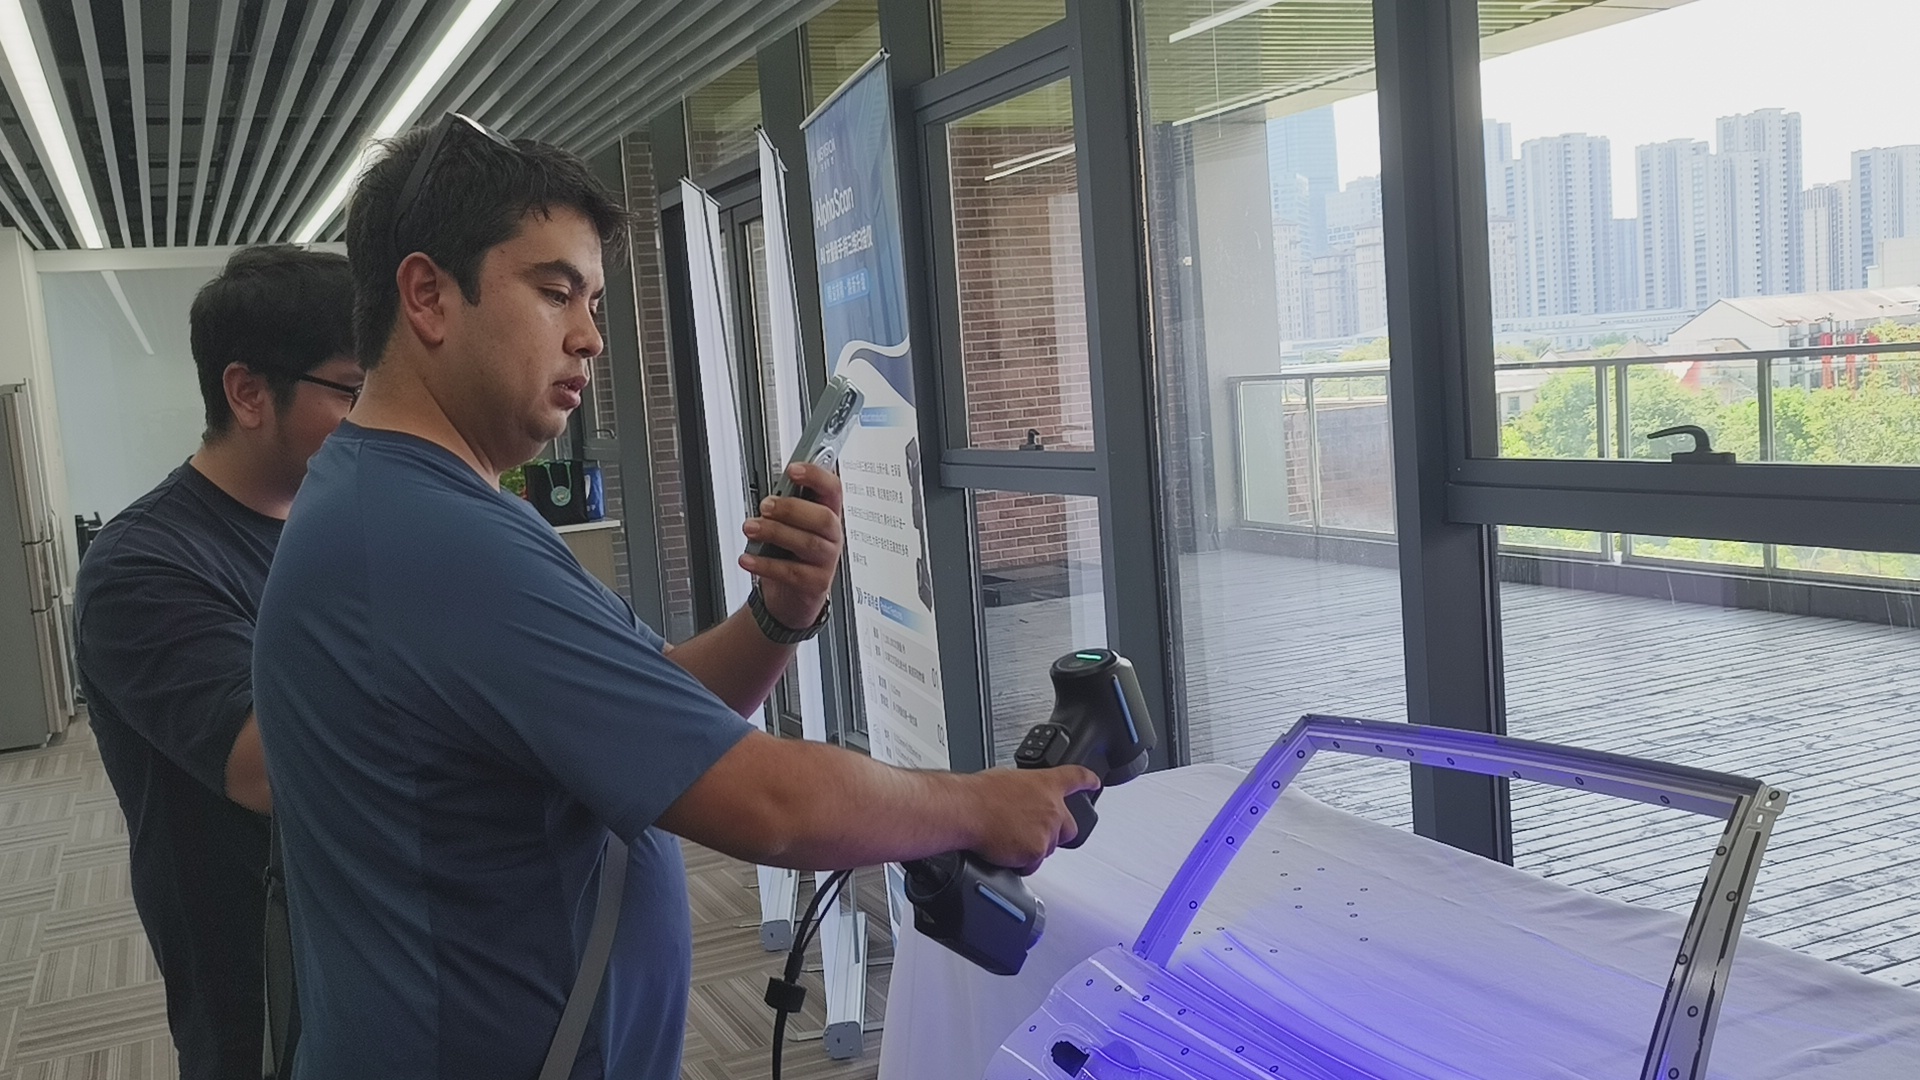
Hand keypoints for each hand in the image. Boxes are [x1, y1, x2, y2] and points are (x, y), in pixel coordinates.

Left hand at [741, 462, 844, 628]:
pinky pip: (792, 572)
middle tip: (766, 506)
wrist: (790, 598)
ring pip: (808, 543)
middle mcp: (832, 537)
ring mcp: (827, 561)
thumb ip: (786, 507)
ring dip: (775, 532)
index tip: (793, 470)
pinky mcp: (816, 584)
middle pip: (824, 518)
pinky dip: (765, 564)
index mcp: (828, 514)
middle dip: (792, 508)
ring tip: (751, 528)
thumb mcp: (790, 527)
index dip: (816, 476)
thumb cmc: (790, 555)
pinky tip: (748, 558)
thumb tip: (773, 492)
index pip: (833, 489)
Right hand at [964, 765, 1100, 874]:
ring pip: (1048, 847)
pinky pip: (1032, 863)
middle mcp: (1052, 808)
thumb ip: (1025, 791)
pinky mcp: (1036, 852)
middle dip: (1058, 832)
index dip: (1088, 781)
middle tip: (1037, 832)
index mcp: (1045, 784)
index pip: (1076, 778)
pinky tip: (1005, 851)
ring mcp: (1047, 831)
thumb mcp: (1007, 780)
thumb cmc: (979, 794)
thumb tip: (1021, 798)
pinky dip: (1021, 862)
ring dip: (1033, 847)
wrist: (967, 810)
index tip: (1095, 783)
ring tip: (1008, 839)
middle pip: (1070, 827)